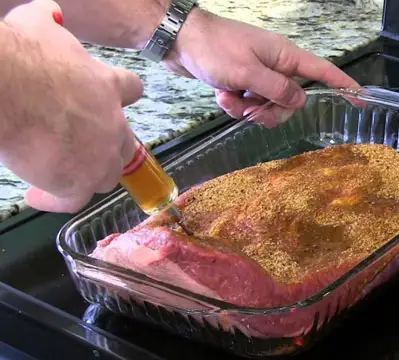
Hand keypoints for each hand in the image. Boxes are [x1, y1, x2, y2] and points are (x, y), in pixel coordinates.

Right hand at [1, 0, 142, 212]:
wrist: (12, 88)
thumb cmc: (26, 56)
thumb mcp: (41, 26)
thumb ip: (49, 21)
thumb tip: (48, 12)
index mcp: (107, 85)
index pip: (132, 90)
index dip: (121, 96)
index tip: (112, 99)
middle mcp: (113, 123)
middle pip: (125, 143)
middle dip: (108, 145)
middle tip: (80, 146)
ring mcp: (99, 156)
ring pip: (106, 175)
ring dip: (86, 173)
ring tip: (59, 172)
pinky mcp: (78, 181)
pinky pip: (74, 200)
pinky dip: (56, 200)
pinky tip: (36, 195)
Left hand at [162, 9, 359, 118]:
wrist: (180, 41)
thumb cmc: (215, 49)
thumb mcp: (248, 72)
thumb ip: (278, 90)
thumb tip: (301, 102)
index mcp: (285, 56)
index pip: (323, 71)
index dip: (344, 85)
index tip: (362, 98)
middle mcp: (276, 65)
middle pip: (291, 100)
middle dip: (270, 110)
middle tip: (250, 107)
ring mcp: (259, 74)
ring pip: (269, 106)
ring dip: (247, 108)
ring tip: (228, 97)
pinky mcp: (243, 82)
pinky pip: (250, 103)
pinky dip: (235, 104)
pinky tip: (221, 94)